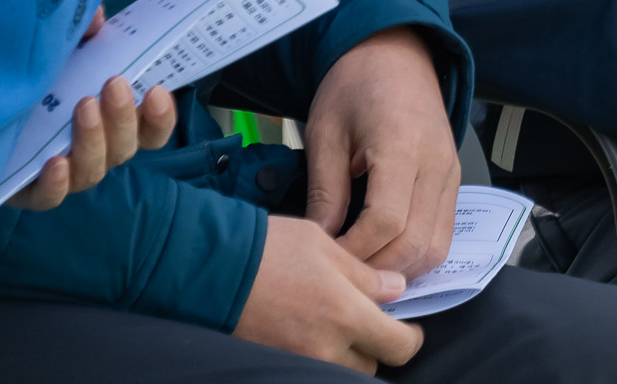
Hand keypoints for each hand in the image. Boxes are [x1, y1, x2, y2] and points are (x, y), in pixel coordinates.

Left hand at [4, 27, 178, 209]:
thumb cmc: (35, 77)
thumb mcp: (61, 50)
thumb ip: (82, 31)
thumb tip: (97, 17)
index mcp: (111, 121)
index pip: (150, 129)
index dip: (160, 117)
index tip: (156, 91)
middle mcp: (95, 149)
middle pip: (124, 148)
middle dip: (123, 116)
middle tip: (113, 84)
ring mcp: (65, 172)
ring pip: (93, 171)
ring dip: (94, 140)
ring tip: (83, 107)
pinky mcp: (30, 190)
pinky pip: (51, 197)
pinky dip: (58, 183)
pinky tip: (56, 162)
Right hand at [233, 215, 423, 373]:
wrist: (208, 269)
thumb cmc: (266, 249)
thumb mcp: (324, 245)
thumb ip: (364, 274)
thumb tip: (394, 289)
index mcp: (344, 315)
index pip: (398, 346)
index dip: (409, 338)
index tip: (406, 326)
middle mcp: (324, 349)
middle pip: (370, 365)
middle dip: (373, 345)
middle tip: (364, 318)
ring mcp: (296, 362)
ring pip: (340, 371)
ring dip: (344, 354)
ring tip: (331, 324)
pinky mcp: (273, 364)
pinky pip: (307, 369)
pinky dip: (315, 356)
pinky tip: (306, 330)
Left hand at [306, 26, 460, 278]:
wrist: (393, 53)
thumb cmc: (354, 85)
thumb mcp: (325, 134)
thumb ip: (325, 192)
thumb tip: (322, 243)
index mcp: (402, 146)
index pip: (386, 222)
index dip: (355, 252)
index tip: (326, 260)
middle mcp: (436, 163)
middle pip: (415, 242)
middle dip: (376, 270)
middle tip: (341, 276)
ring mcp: (451, 172)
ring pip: (436, 246)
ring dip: (400, 270)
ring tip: (362, 271)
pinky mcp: (454, 178)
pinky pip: (442, 231)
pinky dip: (416, 254)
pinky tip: (385, 255)